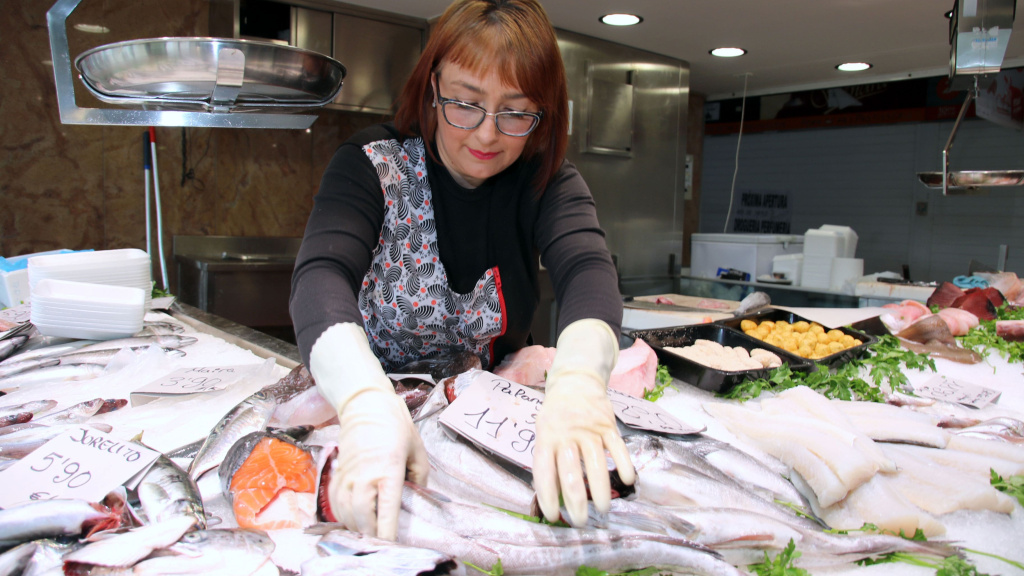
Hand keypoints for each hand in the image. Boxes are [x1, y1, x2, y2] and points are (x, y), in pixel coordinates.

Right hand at [308, 322, 429, 539]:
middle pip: (361, 515)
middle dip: (370, 533)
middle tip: (381, 541)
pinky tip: (352, 519)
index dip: (388, 531)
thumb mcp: (416, 449)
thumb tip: (417, 495)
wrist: (366, 405)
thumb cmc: (395, 426)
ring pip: (346, 511)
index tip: (391, 544)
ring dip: (356, 526)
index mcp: (387, 469)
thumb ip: (420, 475)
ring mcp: (348, 475)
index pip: (387, 508)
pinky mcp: (338, 473)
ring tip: (367, 533)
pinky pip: (335, 502)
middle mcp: (364, 475)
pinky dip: (342, 515)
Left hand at [531, 319, 635, 526]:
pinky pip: (618, 448)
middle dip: (576, 502)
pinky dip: (624, 465)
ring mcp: (589, 430)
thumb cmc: (556, 415)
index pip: (544, 473)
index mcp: (546, 438)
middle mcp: (567, 435)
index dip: (547, 497)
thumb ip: (547, 459)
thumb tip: (552, 495)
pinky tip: (627, 481)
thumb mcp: (543, 432)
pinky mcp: (608, 425)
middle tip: (580, 521)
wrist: (576, 382)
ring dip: (601, 491)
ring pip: (596, 464)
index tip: (552, 516)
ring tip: (604, 510)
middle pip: (571, 474)